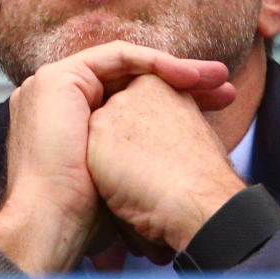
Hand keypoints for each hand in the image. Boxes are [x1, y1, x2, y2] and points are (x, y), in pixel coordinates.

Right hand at [0, 41, 233, 275]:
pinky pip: (117, 57)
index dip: (177, 101)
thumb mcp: (119, 179)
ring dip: (177, 69)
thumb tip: (172, 173)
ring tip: (217, 79)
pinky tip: (188, 77)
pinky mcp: (59, 77)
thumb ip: (137, 157)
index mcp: (72, 123)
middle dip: (184, 81)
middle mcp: (62, 101)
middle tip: (225, 89)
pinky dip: (155, 63)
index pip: (131, 99)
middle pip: (132, 79)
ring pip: (128, 66)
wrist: (54, 221)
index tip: (216, 108)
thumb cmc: (86, 215)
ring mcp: (55, 85)